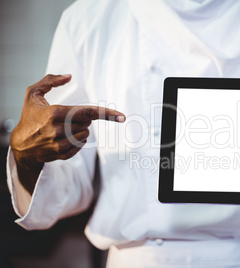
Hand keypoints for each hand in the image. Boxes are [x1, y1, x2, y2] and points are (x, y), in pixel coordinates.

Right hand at [10, 74, 125, 193]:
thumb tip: (69, 76)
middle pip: (87, 123)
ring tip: (62, 129)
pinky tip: (62, 138)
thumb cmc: (29, 116)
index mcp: (54, 113)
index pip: (87, 112)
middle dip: (81, 119)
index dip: (106, 113)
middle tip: (65, 119)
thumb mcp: (32, 94)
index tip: (122, 116)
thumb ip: (49, 81)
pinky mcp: (62, 155)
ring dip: (79, 130)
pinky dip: (76, 141)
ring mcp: (60, 144)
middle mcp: (58, 130)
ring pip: (85, 135)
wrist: (20, 145)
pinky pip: (81, 146)